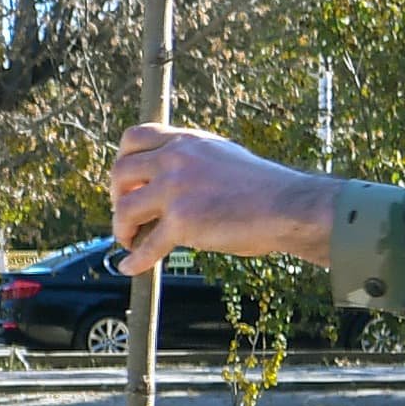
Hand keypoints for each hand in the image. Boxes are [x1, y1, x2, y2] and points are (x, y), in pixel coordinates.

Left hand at [108, 123, 335, 273]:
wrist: (288, 206)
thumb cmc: (262, 188)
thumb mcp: (222, 157)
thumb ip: (192, 161)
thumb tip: (164, 180)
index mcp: (187, 141)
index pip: (134, 137)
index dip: (122, 161)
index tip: (125, 183)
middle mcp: (178, 159)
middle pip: (120, 173)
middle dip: (116, 198)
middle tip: (126, 216)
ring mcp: (178, 189)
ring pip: (125, 210)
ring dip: (121, 229)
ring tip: (130, 242)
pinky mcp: (183, 222)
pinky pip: (146, 246)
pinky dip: (134, 261)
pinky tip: (130, 268)